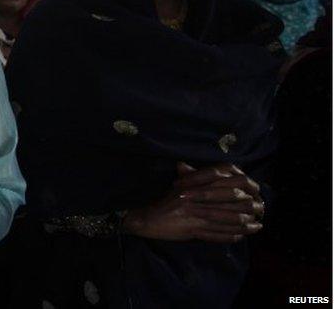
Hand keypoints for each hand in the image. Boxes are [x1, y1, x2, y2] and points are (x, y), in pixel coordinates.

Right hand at [122, 163, 262, 242]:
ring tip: (257, 226)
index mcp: (192, 184)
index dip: (242, 189)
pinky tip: (240, 237)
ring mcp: (193, 213)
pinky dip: (230, 235)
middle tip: (261, 211)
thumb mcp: (179, 186)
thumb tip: (217, 171)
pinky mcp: (191, 229)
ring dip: (244, 224)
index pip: (223, 183)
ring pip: (225, 218)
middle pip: (228, 201)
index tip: (254, 193)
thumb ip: (195, 177)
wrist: (146, 218)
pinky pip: (215, 233)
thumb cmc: (164, 202)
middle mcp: (194, 197)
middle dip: (248, 207)